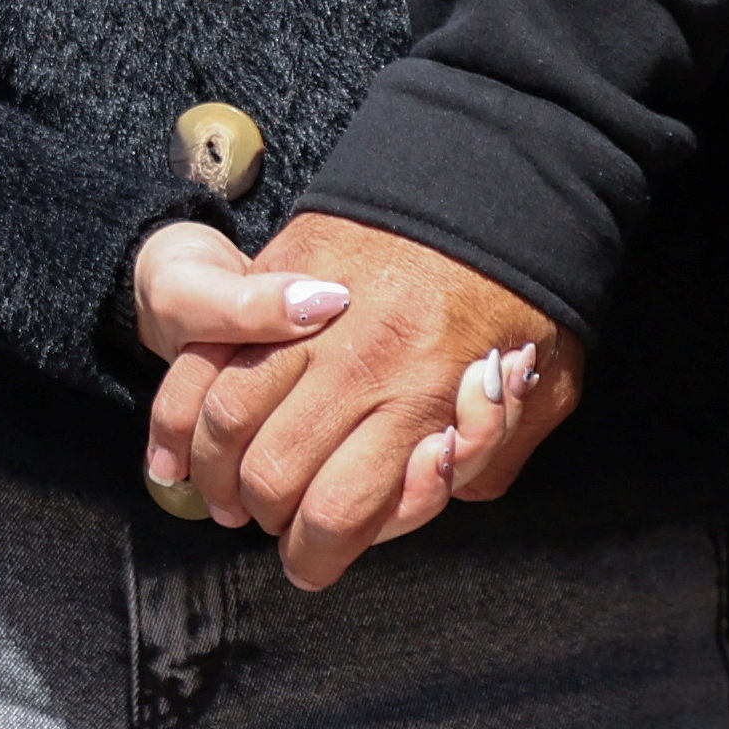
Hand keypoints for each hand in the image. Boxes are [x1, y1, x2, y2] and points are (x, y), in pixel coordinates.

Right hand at [150, 215, 578, 589]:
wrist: (494, 165)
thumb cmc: (524, 284)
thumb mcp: (548, 380)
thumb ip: (496, 451)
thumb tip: (439, 488)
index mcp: (421, 396)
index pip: (339, 512)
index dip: (316, 556)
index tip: (313, 563)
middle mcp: (356, 362)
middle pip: (272, 476)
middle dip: (268, 518)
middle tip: (279, 522)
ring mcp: (308, 313)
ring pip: (226, 419)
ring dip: (218, 471)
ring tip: (228, 491)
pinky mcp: (277, 270)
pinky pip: (207, 354)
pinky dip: (180, 413)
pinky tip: (180, 452)